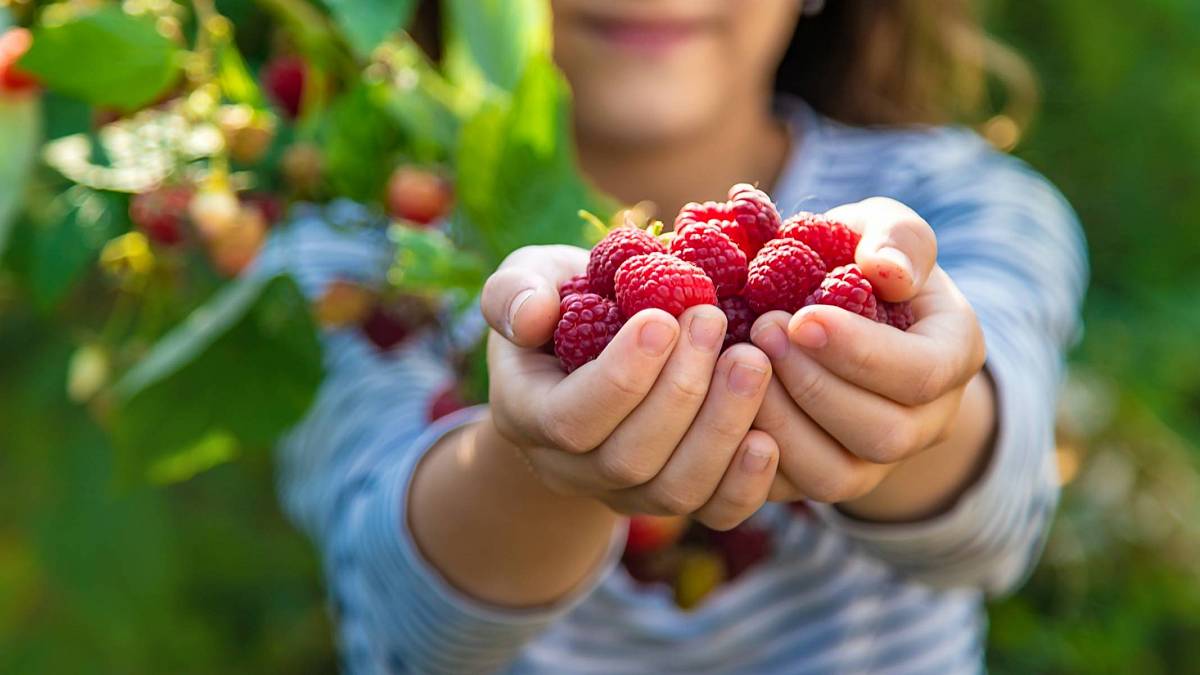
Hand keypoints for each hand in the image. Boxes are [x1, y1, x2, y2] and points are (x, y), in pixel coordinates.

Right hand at [481, 244, 777, 529]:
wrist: (595, 348)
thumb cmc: (563, 302)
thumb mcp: (528, 281)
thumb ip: (515, 292)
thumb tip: (531, 317)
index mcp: (529, 414)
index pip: (570, 420)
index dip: (621, 378)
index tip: (663, 318)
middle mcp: (572, 468)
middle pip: (629, 460)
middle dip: (680, 392)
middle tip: (714, 322)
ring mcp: (627, 492)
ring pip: (675, 491)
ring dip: (720, 428)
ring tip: (752, 362)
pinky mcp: (678, 496)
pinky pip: (714, 511)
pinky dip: (746, 482)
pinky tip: (769, 435)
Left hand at [750, 198, 988, 516]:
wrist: (827, 309)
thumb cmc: (857, 260)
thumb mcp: (883, 230)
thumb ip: (897, 240)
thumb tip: (887, 270)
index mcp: (951, 356)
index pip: (921, 374)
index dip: (860, 353)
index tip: (801, 317)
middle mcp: (922, 422)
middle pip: (882, 435)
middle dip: (814, 386)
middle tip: (762, 332)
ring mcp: (871, 461)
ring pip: (834, 476)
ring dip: (780, 422)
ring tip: (740, 364)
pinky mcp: (816, 479)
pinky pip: (787, 490)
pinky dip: (748, 453)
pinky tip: (721, 402)